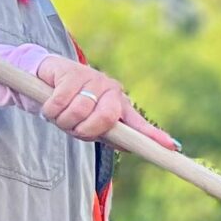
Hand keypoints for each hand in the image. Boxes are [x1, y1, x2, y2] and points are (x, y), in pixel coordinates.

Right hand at [32, 54, 177, 150]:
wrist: (48, 77)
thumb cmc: (73, 104)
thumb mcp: (92, 122)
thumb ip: (110, 135)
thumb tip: (132, 148)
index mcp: (120, 105)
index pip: (138, 123)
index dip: (153, 136)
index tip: (172, 147)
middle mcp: (111, 90)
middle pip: (105, 119)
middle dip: (84, 130)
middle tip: (73, 128)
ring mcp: (92, 79)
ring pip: (78, 112)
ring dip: (63, 121)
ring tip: (60, 115)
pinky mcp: (71, 73)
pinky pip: (59, 103)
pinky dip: (51, 111)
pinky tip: (50, 105)